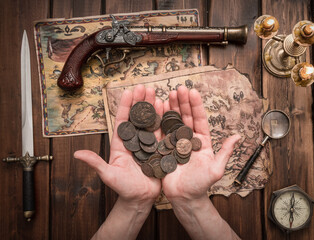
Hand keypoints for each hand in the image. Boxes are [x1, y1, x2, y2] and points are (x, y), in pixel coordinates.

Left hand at [74, 85, 161, 205]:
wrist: (140, 198)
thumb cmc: (123, 188)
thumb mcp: (108, 175)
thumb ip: (95, 163)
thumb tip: (76, 154)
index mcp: (121, 143)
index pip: (122, 120)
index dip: (125, 105)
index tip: (128, 91)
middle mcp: (134, 140)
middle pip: (137, 117)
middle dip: (140, 101)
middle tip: (144, 87)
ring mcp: (147, 144)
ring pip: (150, 121)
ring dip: (152, 107)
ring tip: (155, 93)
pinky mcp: (159, 149)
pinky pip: (161, 132)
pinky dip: (164, 120)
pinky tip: (166, 108)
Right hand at [161, 86, 240, 201]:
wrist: (184, 198)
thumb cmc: (201, 185)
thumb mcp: (216, 169)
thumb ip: (225, 152)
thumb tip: (238, 136)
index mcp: (202, 141)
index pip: (199, 119)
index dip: (196, 106)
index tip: (192, 92)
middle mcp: (189, 139)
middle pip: (185, 116)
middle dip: (182, 102)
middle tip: (179, 89)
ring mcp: (175, 143)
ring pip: (173, 121)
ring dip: (171, 108)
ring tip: (168, 94)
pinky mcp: (164, 149)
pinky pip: (162, 132)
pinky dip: (160, 120)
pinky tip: (158, 109)